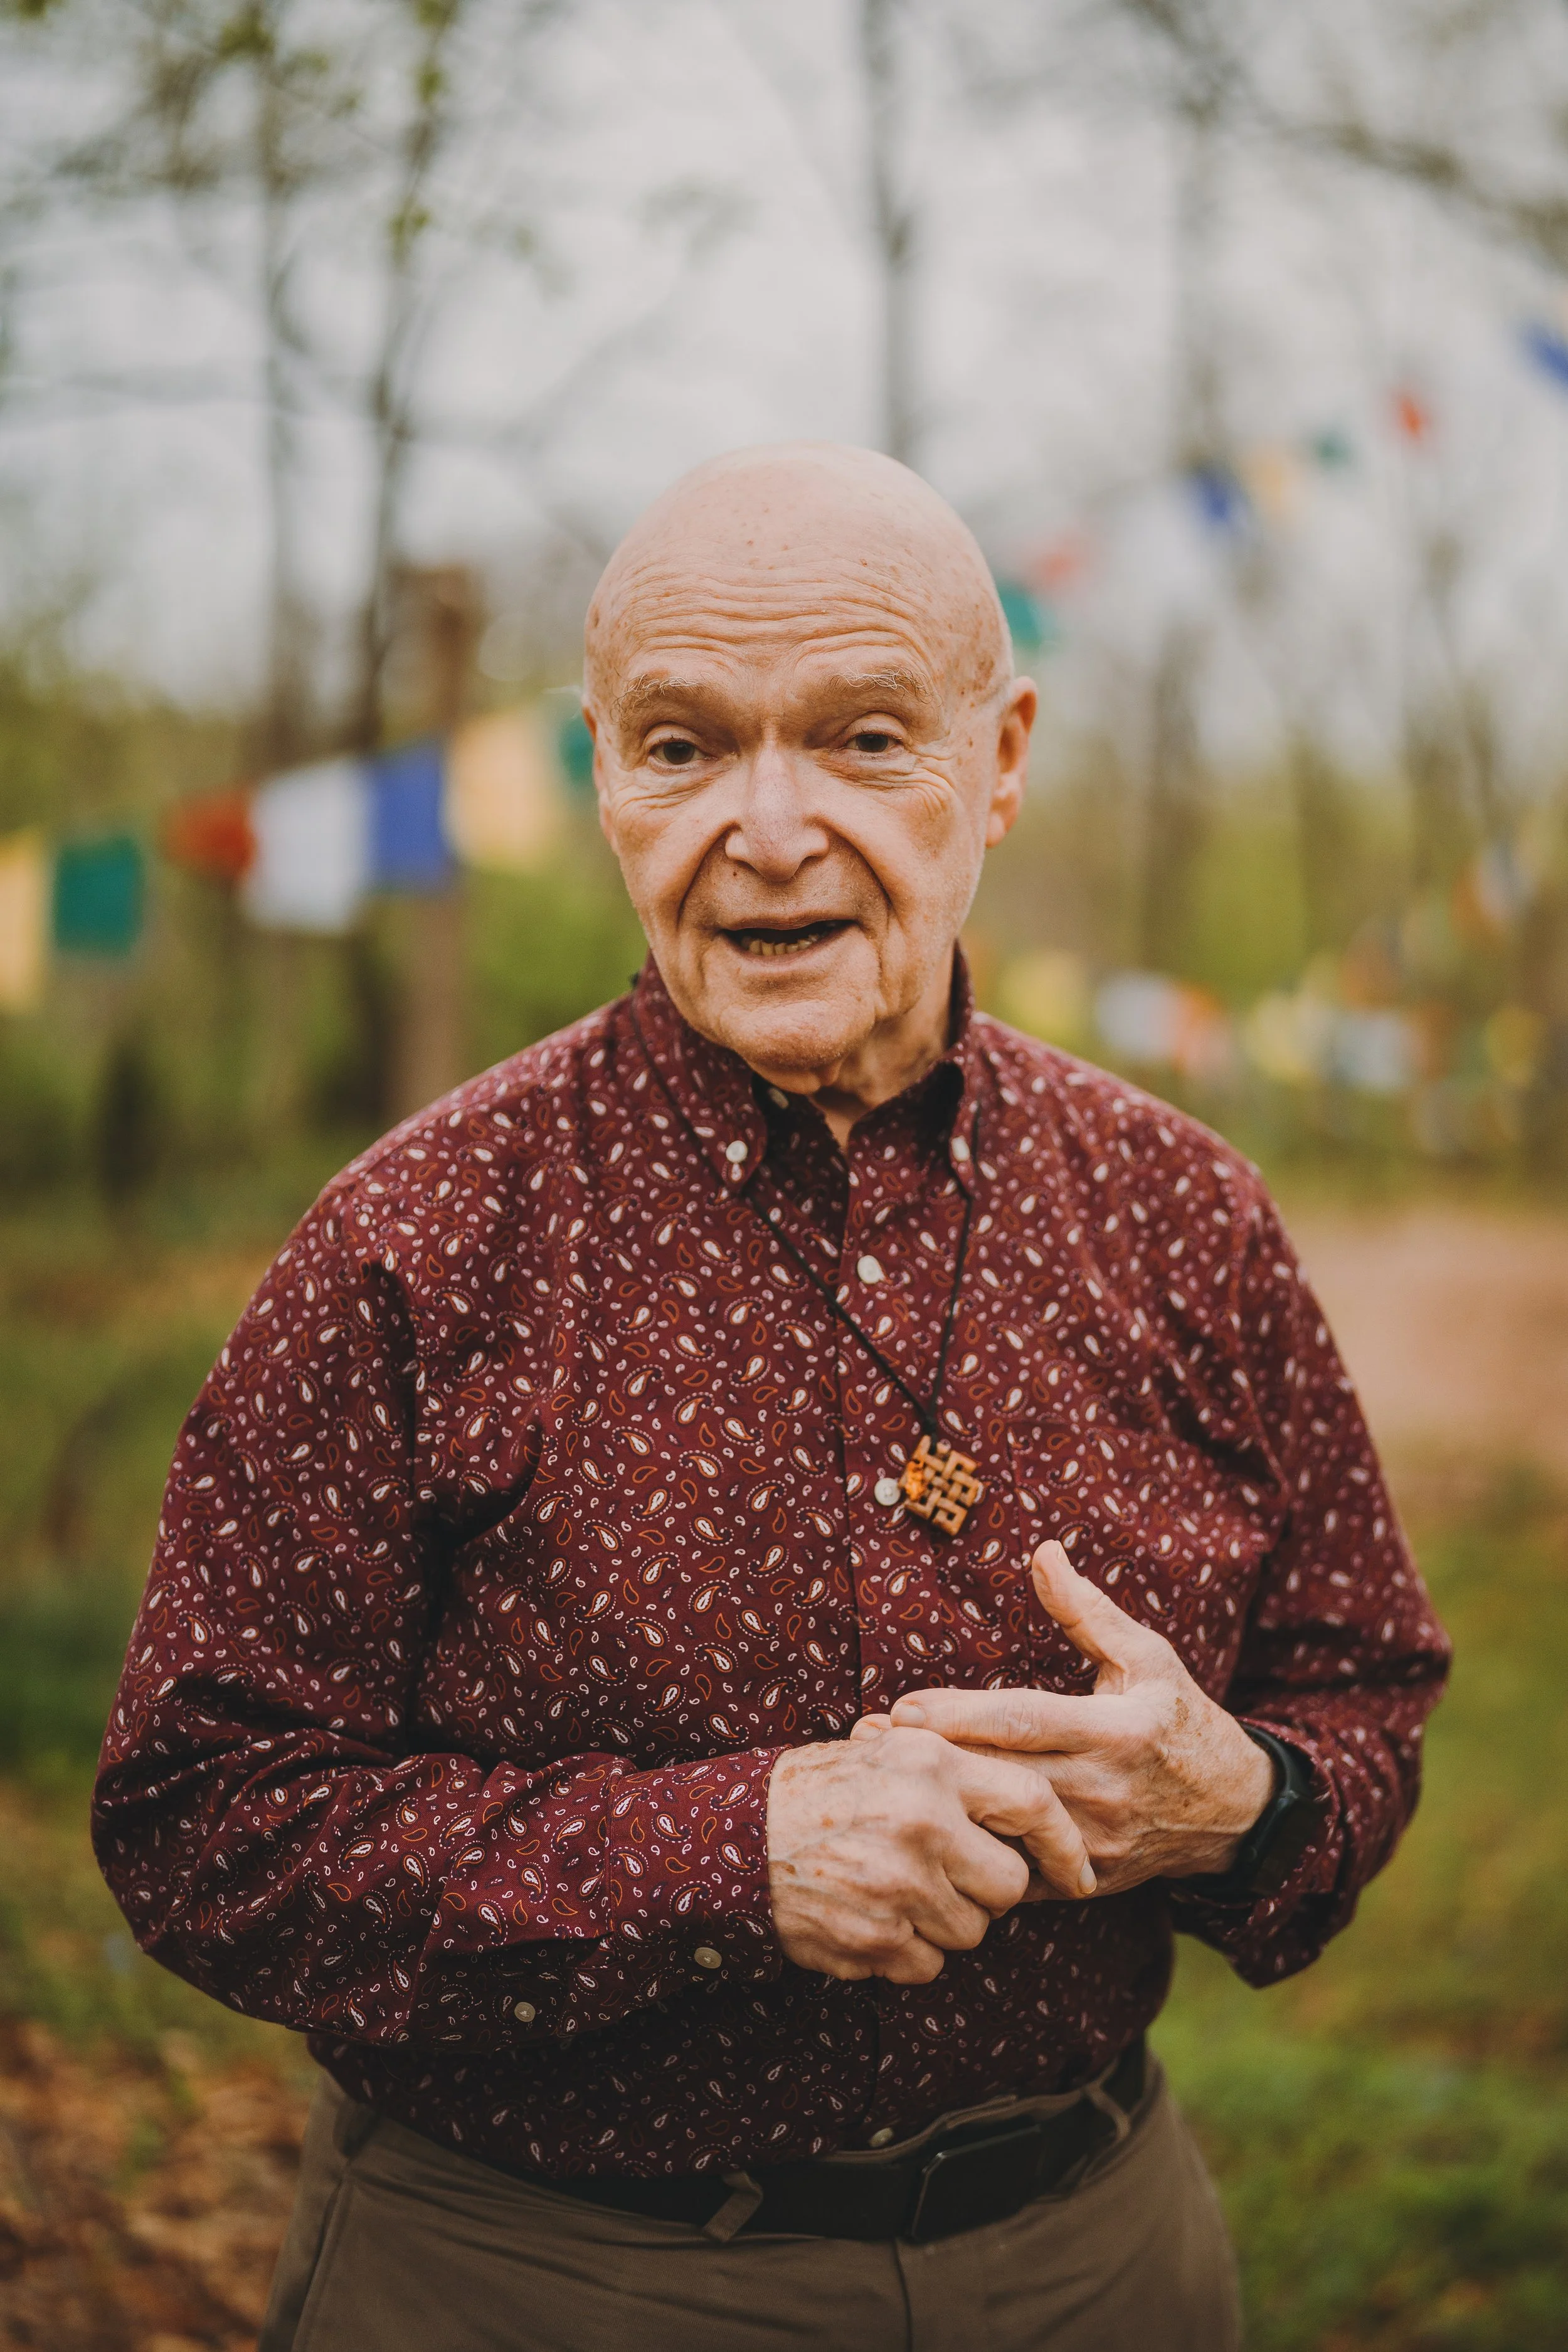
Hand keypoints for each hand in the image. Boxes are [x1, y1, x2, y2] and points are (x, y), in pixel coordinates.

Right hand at [766, 1722, 1094, 1984]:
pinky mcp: (877, 1939)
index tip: (1081, 1871)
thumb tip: (1040, 1805)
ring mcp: (900, 1884)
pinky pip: (930, 1964)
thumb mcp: (889, 1750)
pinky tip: (874, 1917)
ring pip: (973, 1930)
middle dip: (988, 1889)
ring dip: (947, 1921)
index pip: (1033, 1800)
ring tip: (899, 1888)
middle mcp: (923, 1821)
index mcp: (932, 1762)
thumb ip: (959, 1769)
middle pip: (1010, 1884)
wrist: (734, 1839)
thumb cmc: (822, 1790)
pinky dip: (910, 1951)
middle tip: (948, 1873)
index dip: (1066, 1842)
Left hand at [886, 1541, 1275, 1896]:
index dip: (961, 1715)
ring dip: (940, 1804)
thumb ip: (1086, 1610)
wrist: (1233, 1811)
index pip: (1025, 1722)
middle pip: (1000, 1774)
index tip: (903, 1708)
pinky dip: (970, 1851)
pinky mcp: (1082, 1879)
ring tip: (877, 1782)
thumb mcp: (1146, 1656)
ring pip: (1002, 1826)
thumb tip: (1042, 1550)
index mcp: (1117, 1731)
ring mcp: (1091, 1843)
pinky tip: (923, 1831)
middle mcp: (1103, 1790)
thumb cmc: (1180, 1717)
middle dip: (931, 1758)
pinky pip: (1016, 1869)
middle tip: (863, 1740)